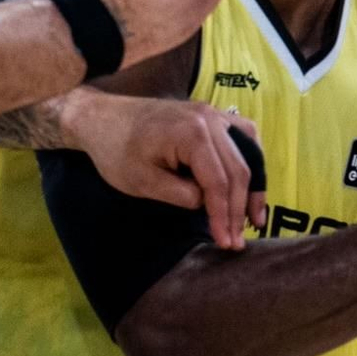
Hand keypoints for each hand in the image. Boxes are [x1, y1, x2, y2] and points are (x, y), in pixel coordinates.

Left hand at [67, 93, 266, 252]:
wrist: (102, 117)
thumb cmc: (116, 149)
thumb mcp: (143, 182)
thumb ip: (181, 195)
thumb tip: (206, 204)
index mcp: (193, 132)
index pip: (218, 182)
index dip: (224, 216)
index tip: (224, 242)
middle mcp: (209, 118)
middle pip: (238, 169)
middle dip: (239, 209)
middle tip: (236, 241)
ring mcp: (211, 113)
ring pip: (247, 152)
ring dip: (252, 186)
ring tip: (254, 218)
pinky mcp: (209, 115)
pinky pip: (241, 136)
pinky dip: (248, 161)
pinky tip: (249, 183)